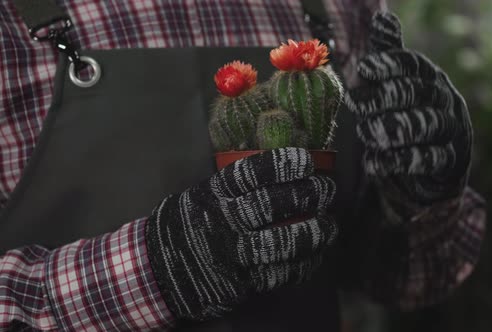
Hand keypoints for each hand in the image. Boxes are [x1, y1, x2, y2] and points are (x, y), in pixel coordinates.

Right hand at [146, 148, 337, 320]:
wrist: (156, 270)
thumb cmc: (187, 225)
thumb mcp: (201, 195)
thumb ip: (233, 185)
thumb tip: (279, 166)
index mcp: (213, 194)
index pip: (250, 174)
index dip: (282, 165)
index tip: (307, 161)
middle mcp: (222, 221)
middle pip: (271, 205)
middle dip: (307, 195)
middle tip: (327, 190)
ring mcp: (230, 254)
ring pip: (280, 243)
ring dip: (313, 233)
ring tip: (330, 226)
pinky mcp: (237, 283)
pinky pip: (278, 274)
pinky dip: (302, 265)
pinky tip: (315, 256)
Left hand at [345, 12, 472, 216]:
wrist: (435, 164)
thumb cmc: (408, 114)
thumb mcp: (395, 85)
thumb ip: (389, 55)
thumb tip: (382, 17)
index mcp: (428, 76)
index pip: (412, 65)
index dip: (389, 64)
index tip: (364, 68)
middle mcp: (444, 98)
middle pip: (419, 92)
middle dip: (386, 97)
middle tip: (355, 104)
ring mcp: (450, 129)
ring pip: (427, 124)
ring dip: (394, 128)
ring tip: (366, 132)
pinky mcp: (449, 160)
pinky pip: (429, 158)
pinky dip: (400, 160)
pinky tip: (373, 162)